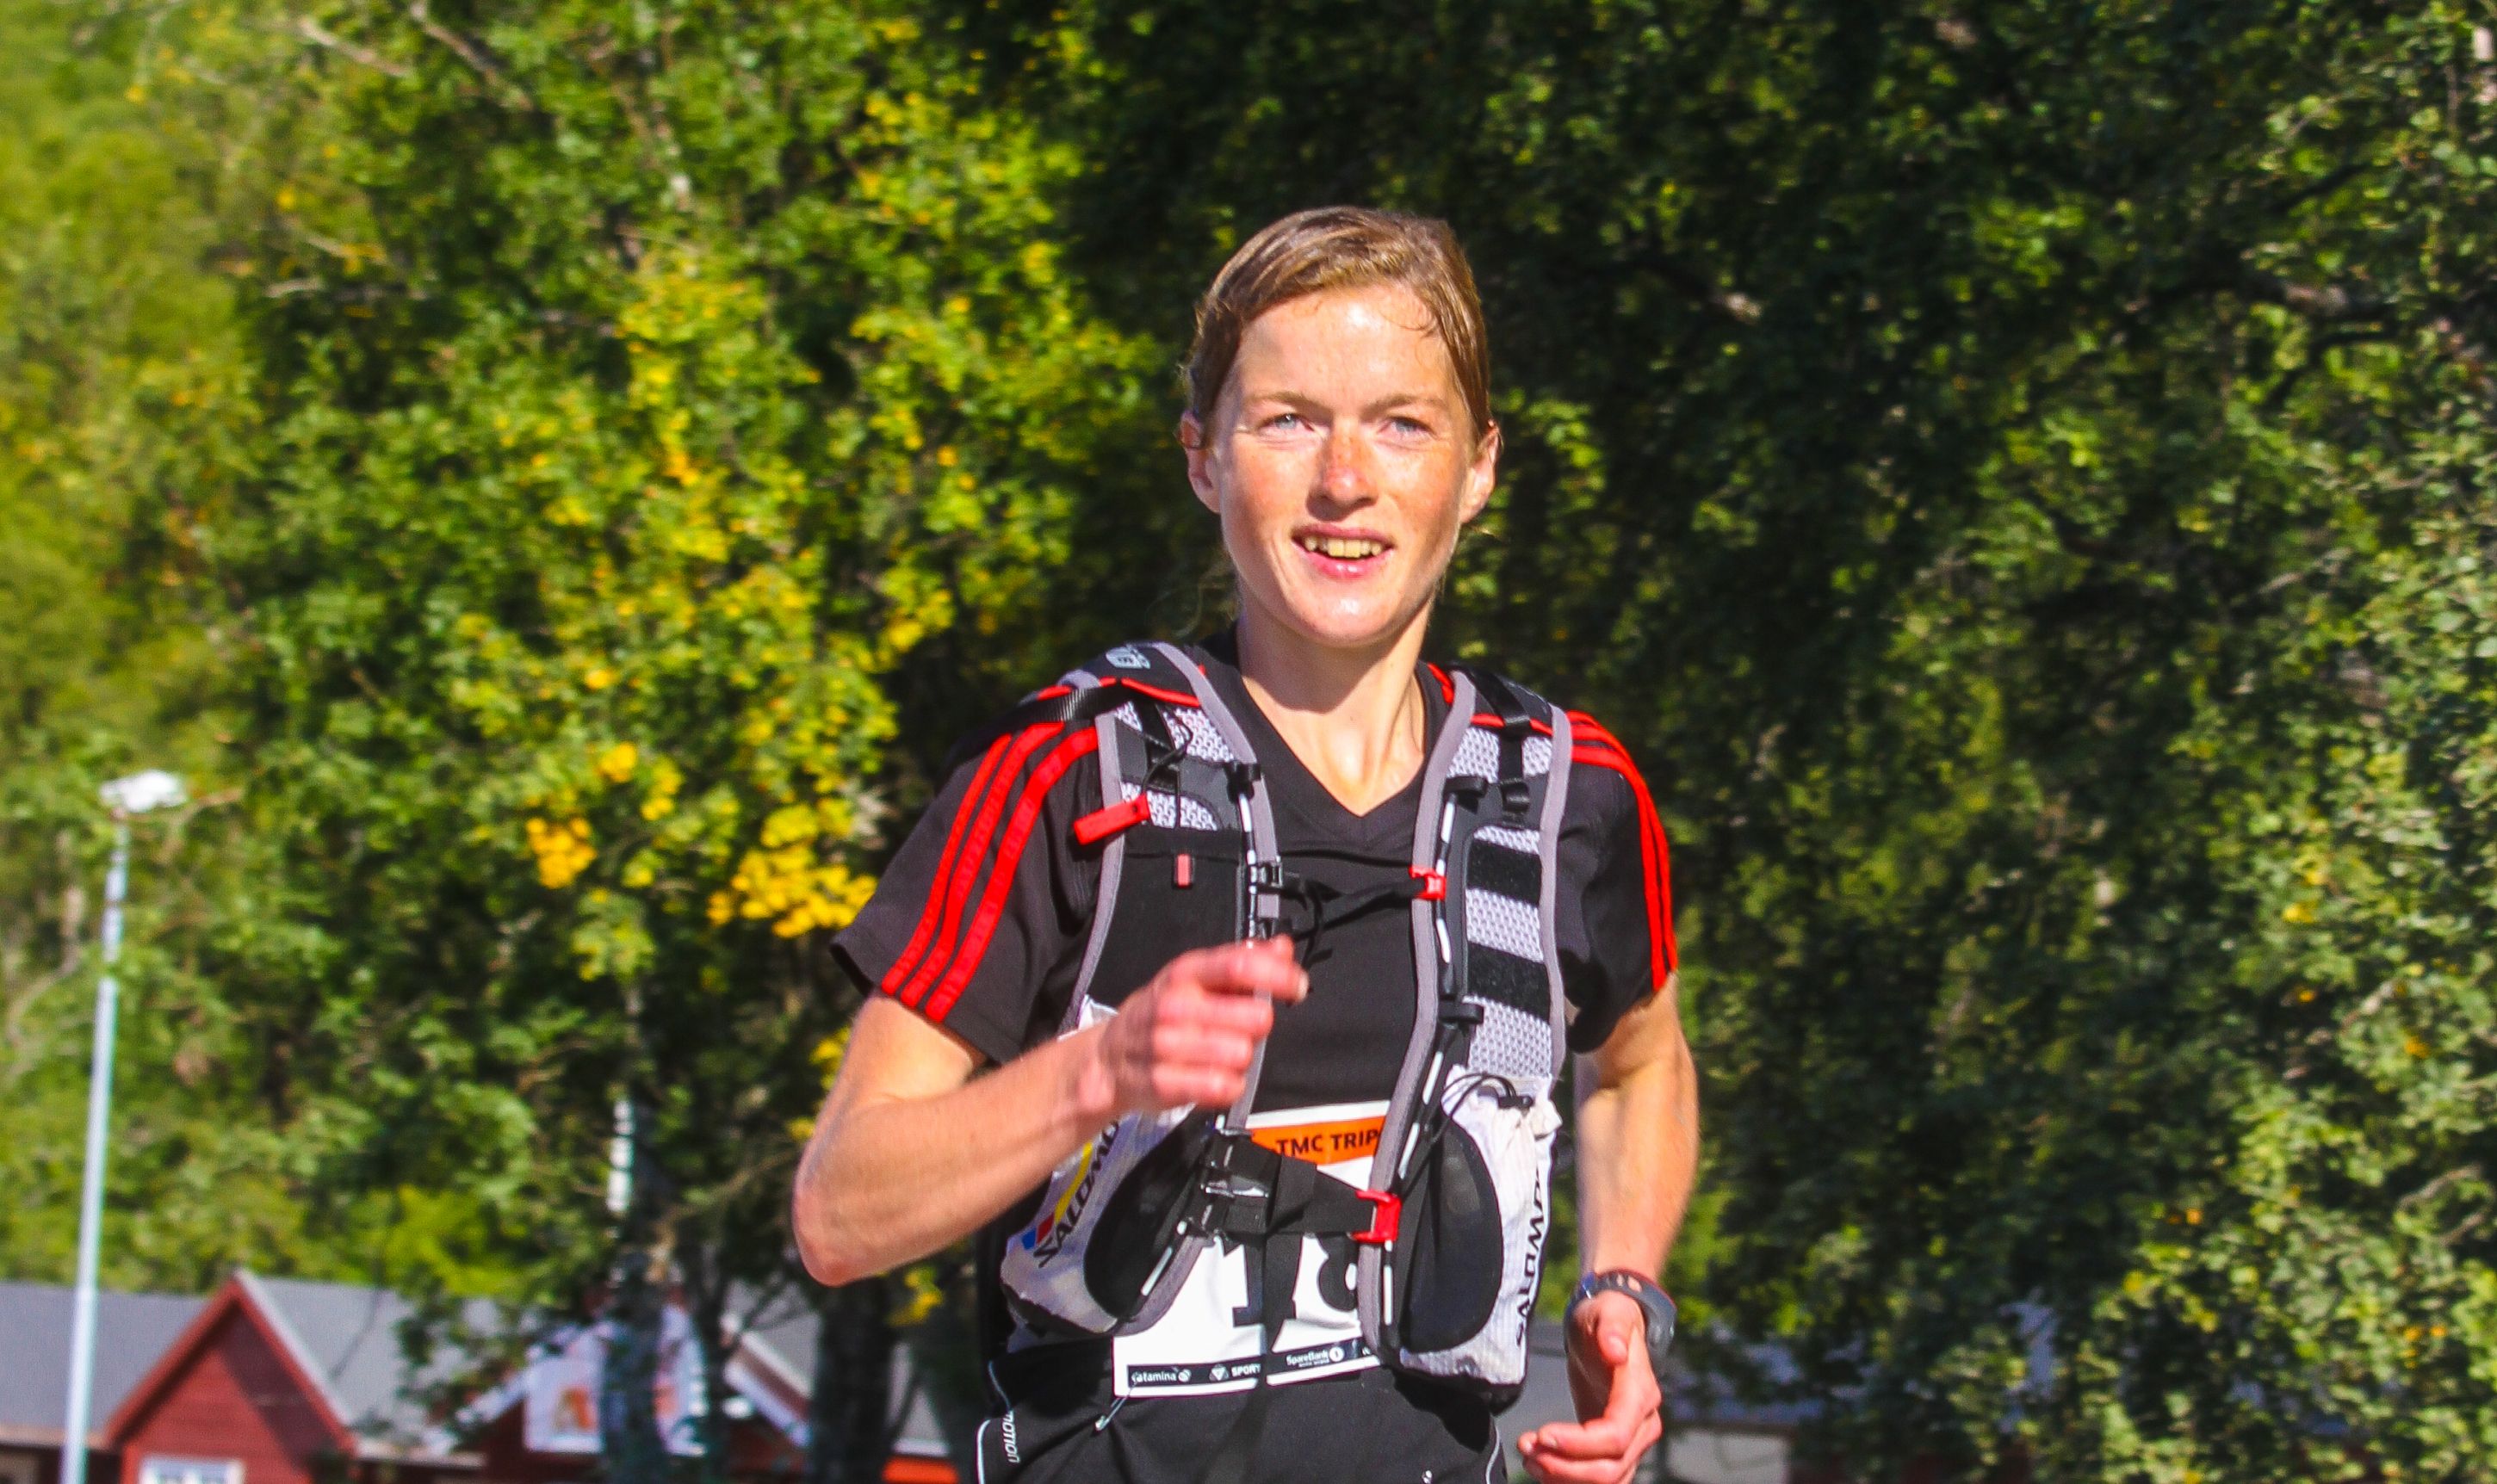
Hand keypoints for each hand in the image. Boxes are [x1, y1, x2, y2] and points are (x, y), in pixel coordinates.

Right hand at [1073, 938, 1307, 1120]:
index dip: (1278, 976)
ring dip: (1242, 1059)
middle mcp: (1174, 1005)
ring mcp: (1165, 1045)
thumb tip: (1282, 948)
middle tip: (1243, 1029)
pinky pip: (1222, 1087)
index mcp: (1186, 973)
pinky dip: (1228, 1087)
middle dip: (1259, 1026)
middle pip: (1253, 1016)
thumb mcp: (1197, 979)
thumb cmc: (1163, 1015)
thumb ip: (1243, 963)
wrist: (1108, 1060)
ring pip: (1241, 1054)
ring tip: (1222, 1055)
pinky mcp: (1163, 1083)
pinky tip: (1215, 1078)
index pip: (1240, 966)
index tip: (1297, 988)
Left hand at [1515, 1290, 1663, 1483]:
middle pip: (1609, 1468)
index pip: (1614, 1436)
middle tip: (1527, 1451)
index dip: (1578, 1444)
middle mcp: (1643, 1425)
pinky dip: (1570, 1480)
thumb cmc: (1608, 1317)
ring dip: (1564, 1477)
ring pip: (1606, 1480)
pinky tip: (1542, 1466)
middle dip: (1564, 1467)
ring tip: (1529, 1458)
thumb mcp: (1608, 1311)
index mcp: (1641, 1395)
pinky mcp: (1616, 1449)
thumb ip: (1613, 1327)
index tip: (1541, 1434)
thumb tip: (1615, 1350)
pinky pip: (1600, 1479)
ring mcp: (1633, 1442)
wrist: (1611, 1330)